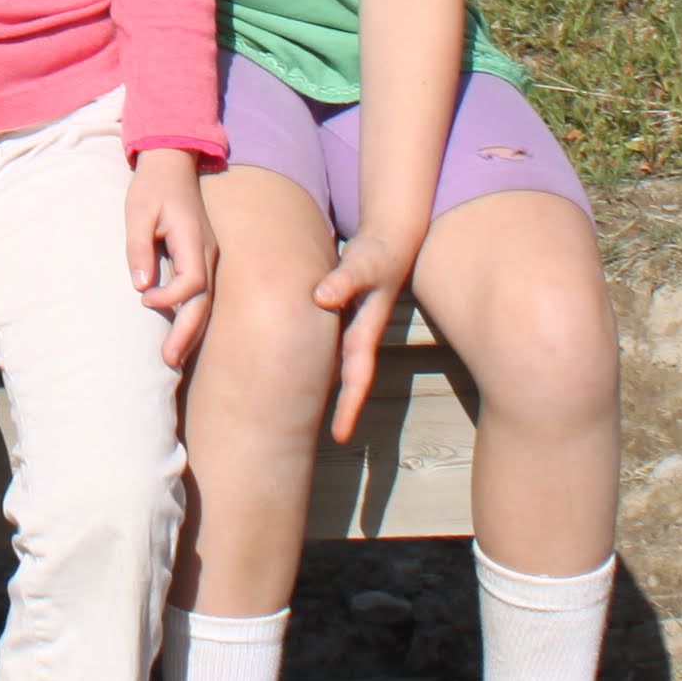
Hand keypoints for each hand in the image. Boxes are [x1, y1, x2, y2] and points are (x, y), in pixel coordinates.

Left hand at [126, 150, 216, 369]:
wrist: (172, 164)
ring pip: (207, 301)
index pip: (193, 281)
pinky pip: (202, 293)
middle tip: (168, 361)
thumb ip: (138, 248)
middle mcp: (208, 251)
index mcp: (193, 237)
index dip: (171, 297)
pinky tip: (181, 334)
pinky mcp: (203, 258)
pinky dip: (193, 315)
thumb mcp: (138, 212)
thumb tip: (140, 287)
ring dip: (191, 330)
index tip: (144, 299)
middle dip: (187, 333)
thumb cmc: (152, 186)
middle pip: (204, 300)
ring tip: (173, 358)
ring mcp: (209, 255)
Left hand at [309, 233, 422, 442]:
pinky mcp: (338, 315)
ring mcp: (348, 328)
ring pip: (335, 367)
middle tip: (323, 441)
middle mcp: (357, 336)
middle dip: (338, 412)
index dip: (349, 408)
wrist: (390, 239)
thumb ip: (345, 280)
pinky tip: (291, 368)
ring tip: (297, 414)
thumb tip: (321, 297)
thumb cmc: (378, 253)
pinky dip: (313, 361)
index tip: (340, 436)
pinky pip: (324, 346)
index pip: (357, 379)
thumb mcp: (364, 264)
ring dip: (324, 389)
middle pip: (346, 382)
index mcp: (364, 334)